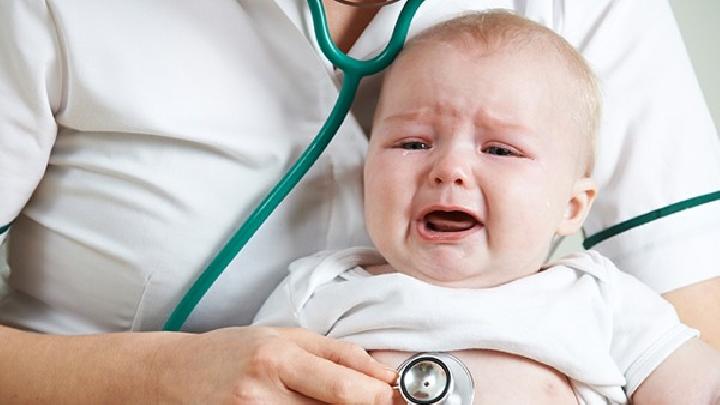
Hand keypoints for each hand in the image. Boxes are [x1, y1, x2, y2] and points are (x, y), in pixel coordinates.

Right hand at [150, 327, 396, 403]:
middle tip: (381, 401)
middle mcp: (264, 397)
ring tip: (335, 399)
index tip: (398, 395)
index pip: (344, 389)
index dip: (380, 397)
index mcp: (277, 360)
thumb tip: (383, 374)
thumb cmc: (233, 350)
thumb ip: (337, 353)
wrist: (176, 375)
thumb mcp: (285, 336)